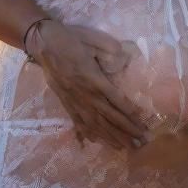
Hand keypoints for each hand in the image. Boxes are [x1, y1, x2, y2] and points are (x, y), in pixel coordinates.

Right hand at [31, 20, 149, 149]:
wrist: (44, 43)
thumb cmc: (71, 39)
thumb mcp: (94, 39)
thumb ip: (110, 49)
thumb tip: (126, 57)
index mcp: (94, 78)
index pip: (116, 100)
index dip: (130, 114)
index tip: (143, 124)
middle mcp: (85, 94)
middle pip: (109, 117)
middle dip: (126, 131)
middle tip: (140, 143)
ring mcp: (74, 100)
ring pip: (94, 123)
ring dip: (110, 137)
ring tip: (124, 147)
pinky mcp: (65, 103)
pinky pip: (78, 122)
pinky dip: (87, 133)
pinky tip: (95, 142)